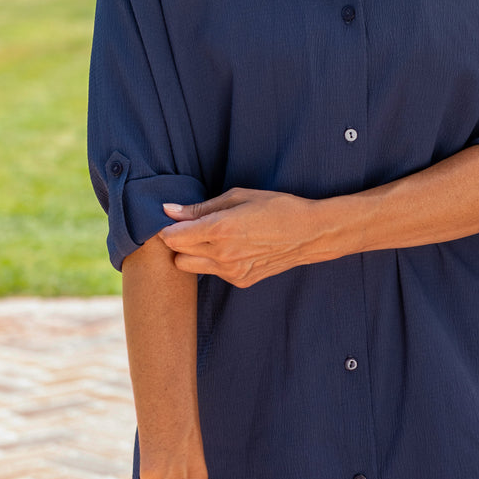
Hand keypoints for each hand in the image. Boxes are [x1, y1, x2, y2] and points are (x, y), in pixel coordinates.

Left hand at [159, 188, 324, 285]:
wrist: (310, 234)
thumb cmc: (276, 207)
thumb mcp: (239, 196)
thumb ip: (201, 207)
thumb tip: (169, 210)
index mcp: (220, 229)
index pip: (172, 237)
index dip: (168, 227)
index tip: (176, 219)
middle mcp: (223, 255)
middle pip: (177, 253)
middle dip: (178, 240)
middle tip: (192, 226)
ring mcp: (232, 272)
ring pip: (189, 267)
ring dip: (191, 253)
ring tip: (210, 238)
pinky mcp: (240, 281)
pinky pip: (212, 273)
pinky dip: (212, 262)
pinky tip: (231, 248)